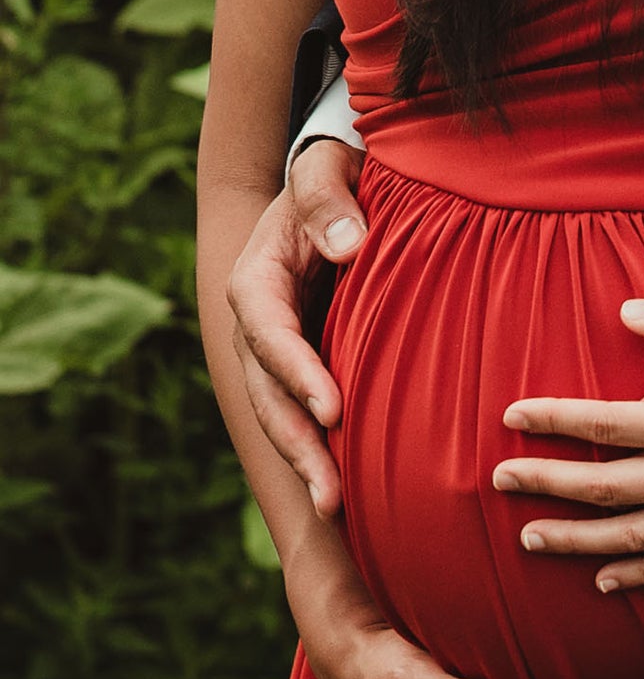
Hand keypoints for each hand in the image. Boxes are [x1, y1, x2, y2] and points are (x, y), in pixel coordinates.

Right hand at [226, 138, 368, 516]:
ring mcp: (279, 350)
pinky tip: (352, 490)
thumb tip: (348, 245)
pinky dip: (325, 450)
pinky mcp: (306, 365)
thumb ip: (328, 198)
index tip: (333, 411)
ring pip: (283, 414)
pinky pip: (308, 410)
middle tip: (332, 494)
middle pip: (269, 392)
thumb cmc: (333, 176)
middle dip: (297, 444)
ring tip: (337, 509)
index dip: (297, 374)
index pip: (270, 332)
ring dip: (307, 462)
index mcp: (257, 278)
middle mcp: (258, 324)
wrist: (335, 188)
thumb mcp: (325, 169)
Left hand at [493, 291, 643, 589]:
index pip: (607, 426)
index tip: (510, 418)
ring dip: (577, 542)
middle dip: (548, 487)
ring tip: (531, 541)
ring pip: (638, 541)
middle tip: (499, 482)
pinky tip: (609, 575)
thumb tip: (626, 312)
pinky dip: (641, 575)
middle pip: (609, 491)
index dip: (553, 421)